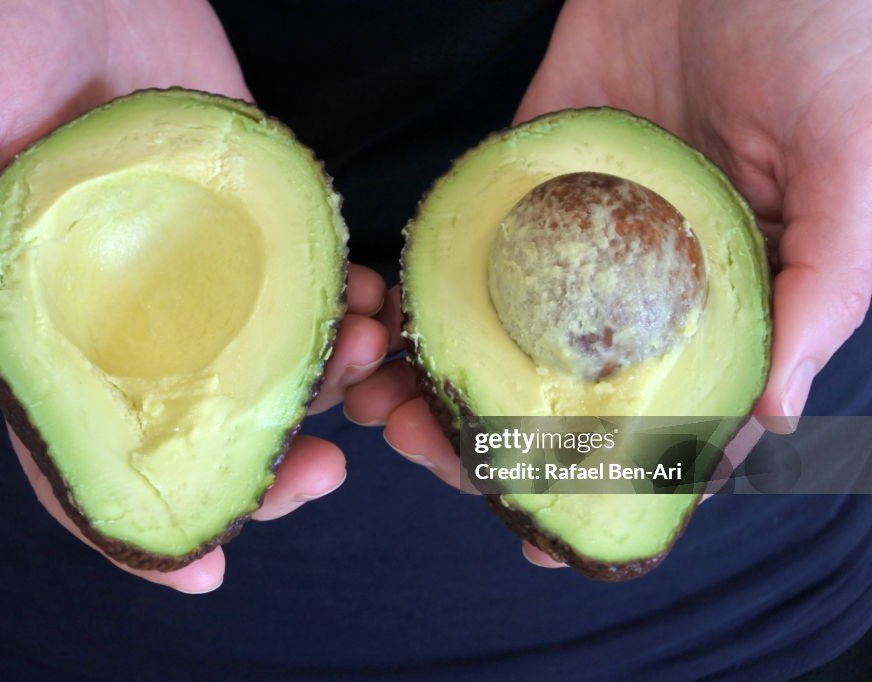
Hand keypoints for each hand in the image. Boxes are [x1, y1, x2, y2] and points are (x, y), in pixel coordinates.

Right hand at [0, 0, 386, 589]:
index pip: (88, 451)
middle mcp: (134, 313)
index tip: (200, 571)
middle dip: (262, 467)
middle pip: (198, 425)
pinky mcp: (251, 209)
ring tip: (359, 366)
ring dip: (322, 384)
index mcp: (52, 326)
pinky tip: (366, 309)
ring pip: (265, 360)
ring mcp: (200, 266)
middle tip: (316, 475)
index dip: (134, 522)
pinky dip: (341, 304)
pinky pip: (303, 275)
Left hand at [348, 0, 871, 567]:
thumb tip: (771, 415)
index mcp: (722, 299)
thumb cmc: (827, 35)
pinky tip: (387, 325)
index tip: (539, 535)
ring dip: (442, 379)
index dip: (604, 487)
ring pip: (501, 332)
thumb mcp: (851, 163)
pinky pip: (468, 242)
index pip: (659, 420)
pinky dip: (424, 289)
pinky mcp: (527, 172)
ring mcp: (579, 230)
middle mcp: (644, 281)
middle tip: (435, 463)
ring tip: (390, 408)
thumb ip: (822, 287)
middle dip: (494, 438)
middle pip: (560, 390)